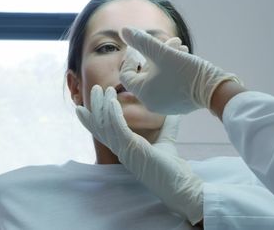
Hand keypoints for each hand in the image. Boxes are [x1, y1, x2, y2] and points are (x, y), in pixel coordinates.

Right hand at [76, 85, 203, 224]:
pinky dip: (113, 114)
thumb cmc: (172, 169)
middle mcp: (122, 150)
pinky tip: (112, 101)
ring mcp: (125, 150)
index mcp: (126, 149)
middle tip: (95, 88)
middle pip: (101, 126)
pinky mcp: (132, 149)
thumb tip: (173, 112)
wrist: (180, 185)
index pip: (106, 131)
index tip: (92, 103)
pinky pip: (117, 128)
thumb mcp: (167, 141)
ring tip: (102, 89)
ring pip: (106, 125)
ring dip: (102, 106)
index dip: (97, 117)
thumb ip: (167, 127)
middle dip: (96, 107)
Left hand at [120, 27, 240, 114]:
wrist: (215, 89)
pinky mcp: (179, 104)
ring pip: (159, 77)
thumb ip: (142, 42)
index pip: (127, 75)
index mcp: (144, 93)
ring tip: (181, 46)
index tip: (142, 46)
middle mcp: (152, 103)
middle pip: (146, 74)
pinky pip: (169, 85)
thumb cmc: (187, 72)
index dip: (132, 57)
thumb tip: (124, 30)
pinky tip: (185, 57)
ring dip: (167, 59)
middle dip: (156, 54)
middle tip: (170, 41)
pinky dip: (173, 71)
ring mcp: (166, 105)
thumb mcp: (163, 53)